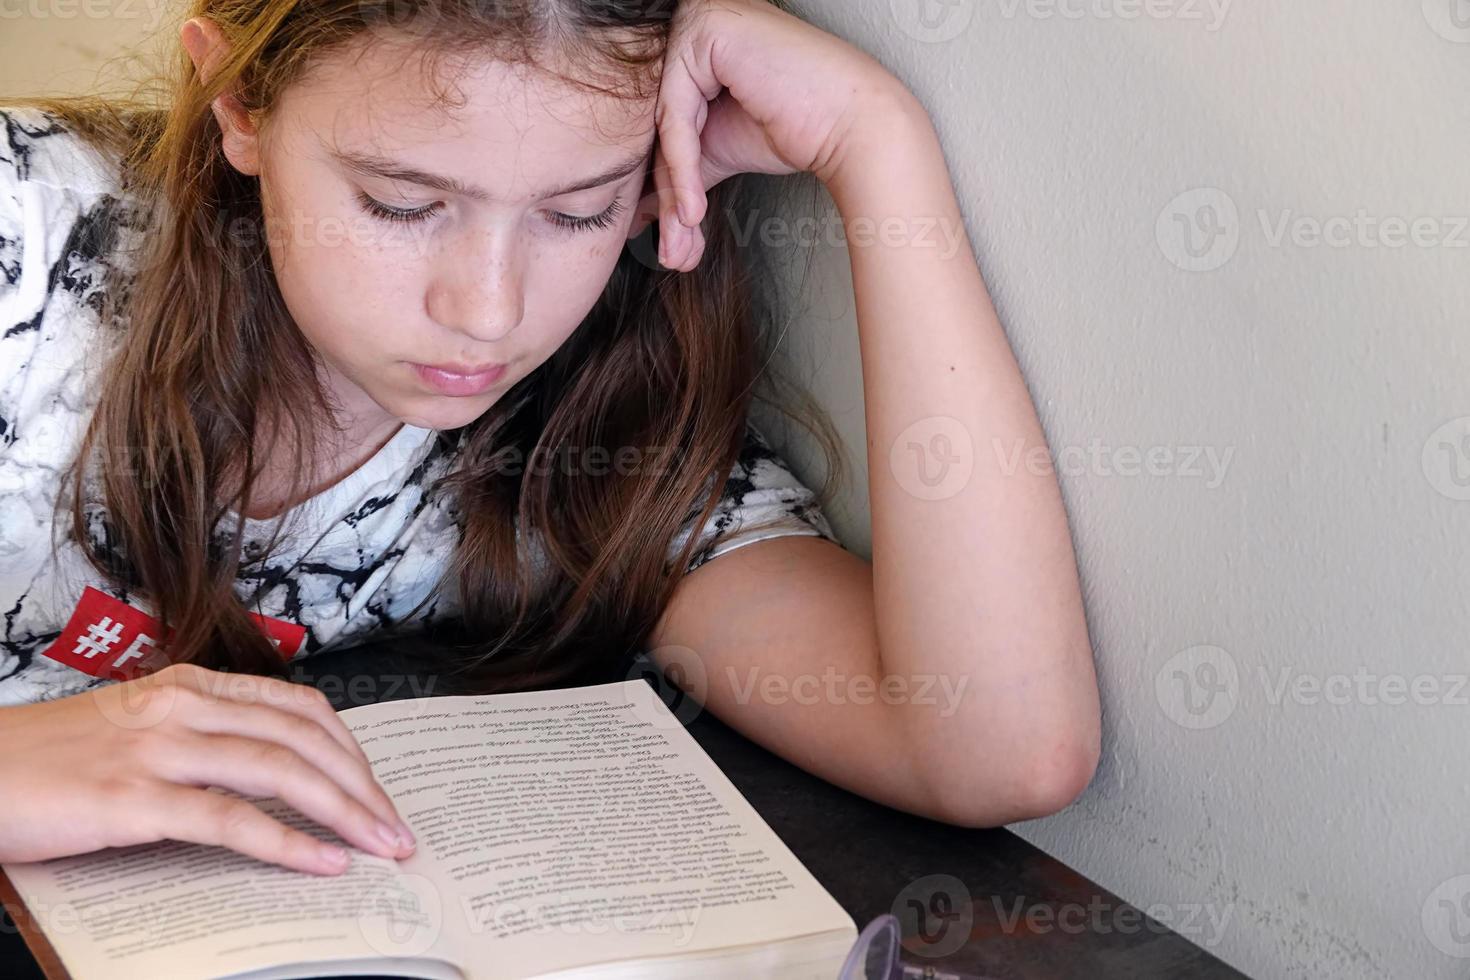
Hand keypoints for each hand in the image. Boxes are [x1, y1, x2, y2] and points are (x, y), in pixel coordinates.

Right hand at [0, 663, 415, 875]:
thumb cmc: (46, 762)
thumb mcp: (133, 732)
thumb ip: (198, 741)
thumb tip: (267, 778)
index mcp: (190, 687)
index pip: (297, 708)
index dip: (350, 750)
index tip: (379, 789)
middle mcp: (184, 708)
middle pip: (304, 739)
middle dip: (363, 786)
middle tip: (398, 829)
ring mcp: (160, 750)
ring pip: (280, 772)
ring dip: (345, 813)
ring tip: (382, 847)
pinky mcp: (134, 799)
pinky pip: (230, 820)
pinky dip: (288, 842)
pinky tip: (324, 862)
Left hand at [629, 0, 915, 271]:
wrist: (852, 128)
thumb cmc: (797, 130)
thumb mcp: (716, 149)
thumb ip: (676, 168)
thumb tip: (636, 211)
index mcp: (696, 40)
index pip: (662, 120)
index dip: (665, 184)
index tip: (666, 239)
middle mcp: (693, 18)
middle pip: (659, 122)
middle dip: (667, 197)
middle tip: (673, 252)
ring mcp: (698, 17)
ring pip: (664, 123)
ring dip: (674, 192)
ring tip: (684, 242)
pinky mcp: (704, 31)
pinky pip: (676, 112)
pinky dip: (683, 167)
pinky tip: (693, 210)